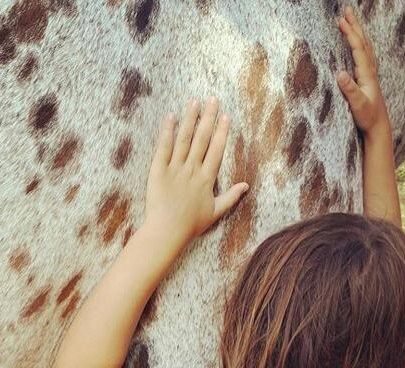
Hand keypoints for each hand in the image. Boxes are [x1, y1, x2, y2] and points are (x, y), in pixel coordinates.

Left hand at [143, 97, 248, 248]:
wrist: (167, 231)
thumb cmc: (191, 224)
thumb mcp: (215, 212)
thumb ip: (231, 197)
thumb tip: (246, 186)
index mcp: (207, 178)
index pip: (216, 150)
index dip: (222, 132)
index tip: (226, 116)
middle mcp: (192, 169)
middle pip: (202, 138)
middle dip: (209, 117)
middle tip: (213, 99)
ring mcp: (175, 168)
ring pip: (184, 138)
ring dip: (190, 119)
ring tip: (194, 102)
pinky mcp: (158, 170)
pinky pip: (163, 147)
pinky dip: (167, 131)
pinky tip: (170, 116)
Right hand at [337, 6, 389, 136]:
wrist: (378, 126)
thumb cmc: (367, 117)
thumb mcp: (357, 105)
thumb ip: (350, 90)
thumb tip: (340, 74)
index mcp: (367, 74)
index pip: (358, 48)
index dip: (350, 34)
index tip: (341, 21)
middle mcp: (370, 70)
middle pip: (363, 42)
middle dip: (355, 25)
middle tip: (346, 10)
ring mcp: (371, 73)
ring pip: (365, 46)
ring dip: (358, 31)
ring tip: (351, 20)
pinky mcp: (368, 78)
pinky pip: (365, 53)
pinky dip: (361, 42)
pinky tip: (359, 41)